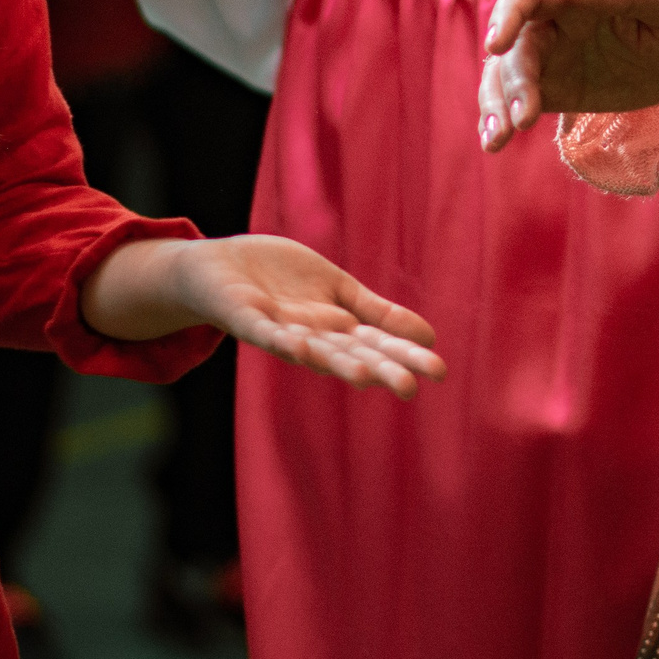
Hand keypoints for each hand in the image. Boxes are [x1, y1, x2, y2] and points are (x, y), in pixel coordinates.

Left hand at [82, 235, 446, 399]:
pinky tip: (301, 342)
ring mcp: (279, 329)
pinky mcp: (246, 318)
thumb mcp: (338, 291)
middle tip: (410, 390)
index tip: (439, 372)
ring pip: (312, 350)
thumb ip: (378, 313)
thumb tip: (429, 336)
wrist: (219, 267)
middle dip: (379, 371)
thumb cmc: (280, 280)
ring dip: (335, 363)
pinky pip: (265, 332)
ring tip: (364, 376)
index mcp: (337, 329)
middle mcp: (312, 337)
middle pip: (350, 355)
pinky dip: (282, 338)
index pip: (378, 344)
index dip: (406, 357)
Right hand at [476, 0, 658, 149]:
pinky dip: (504, 120)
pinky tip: (495, 143)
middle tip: (524, 117)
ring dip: (498, 106)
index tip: (497, 45)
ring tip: (498, 142)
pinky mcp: (559, 87)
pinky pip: (521, 101)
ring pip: (508, 76)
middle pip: (515, 45)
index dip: (507, 15)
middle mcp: (554, 19)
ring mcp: (553, 54)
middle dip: (512, 80)